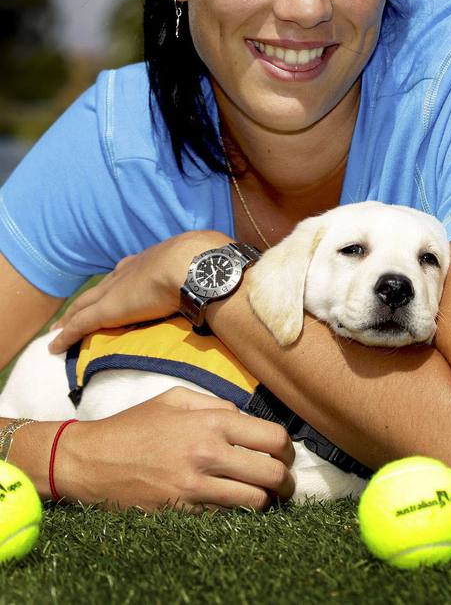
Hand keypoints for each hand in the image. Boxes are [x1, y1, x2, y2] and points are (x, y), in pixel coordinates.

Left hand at [49, 230, 230, 352]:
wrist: (197, 265)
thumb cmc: (212, 263)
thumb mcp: (214, 263)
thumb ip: (220, 275)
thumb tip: (242, 280)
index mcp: (157, 259)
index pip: (132, 270)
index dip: (122, 279)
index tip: (118, 284)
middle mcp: (133, 270)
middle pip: (104, 286)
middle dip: (91, 297)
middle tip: (77, 309)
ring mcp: (119, 289)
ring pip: (86, 304)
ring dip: (73, 316)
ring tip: (60, 328)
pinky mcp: (109, 310)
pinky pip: (80, 324)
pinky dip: (67, 335)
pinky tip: (55, 346)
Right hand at [57, 387, 294, 510]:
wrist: (91, 461)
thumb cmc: (133, 426)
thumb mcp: (175, 399)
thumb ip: (216, 405)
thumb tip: (246, 418)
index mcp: (211, 422)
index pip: (273, 438)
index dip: (287, 449)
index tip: (284, 454)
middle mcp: (208, 455)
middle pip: (273, 474)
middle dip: (285, 480)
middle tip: (283, 481)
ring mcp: (196, 488)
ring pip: (255, 502)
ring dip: (266, 501)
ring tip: (264, 496)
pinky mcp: (183, 513)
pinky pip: (227, 517)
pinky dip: (238, 513)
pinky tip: (235, 505)